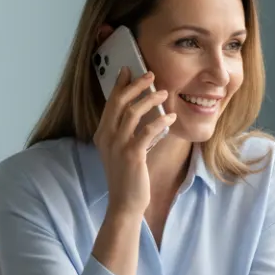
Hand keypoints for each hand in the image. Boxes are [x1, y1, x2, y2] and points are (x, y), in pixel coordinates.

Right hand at [93, 67, 175, 216]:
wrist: (125, 203)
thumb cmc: (127, 177)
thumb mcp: (121, 151)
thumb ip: (126, 133)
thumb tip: (143, 114)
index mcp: (102, 134)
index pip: (110, 103)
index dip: (119, 85)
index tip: (128, 70)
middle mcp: (106, 137)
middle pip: (119, 102)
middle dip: (135, 85)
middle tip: (150, 74)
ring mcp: (118, 146)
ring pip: (132, 113)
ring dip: (150, 99)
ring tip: (165, 93)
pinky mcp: (132, 155)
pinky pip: (147, 131)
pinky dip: (160, 121)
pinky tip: (171, 117)